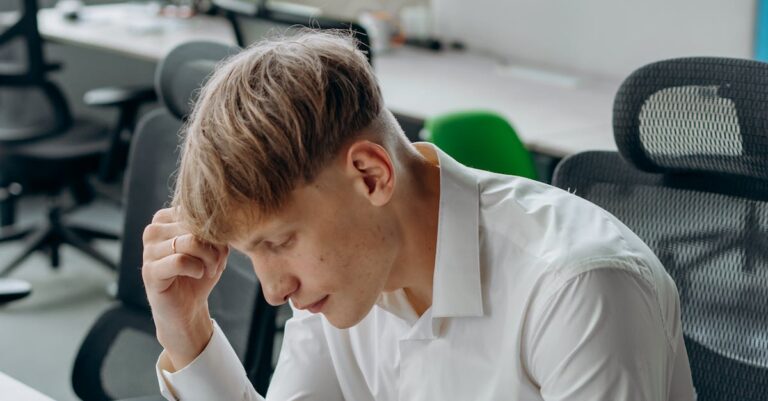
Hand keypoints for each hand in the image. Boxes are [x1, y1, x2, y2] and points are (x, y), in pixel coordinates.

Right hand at [142, 207, 228, 369]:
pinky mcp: (149, 272)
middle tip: (218, 262)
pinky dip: (197, 268)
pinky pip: (180, 261)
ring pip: (190, 241)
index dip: (216, 230)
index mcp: (166, 218)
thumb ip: (214, 230)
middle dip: (214, 246)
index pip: (197, 211)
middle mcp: (153, 230)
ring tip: (210, 269)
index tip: (220, 248)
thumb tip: (219, 222)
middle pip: (195, 225)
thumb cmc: (201, 273)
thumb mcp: (213, 246)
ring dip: (209, 258)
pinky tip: (199, 274)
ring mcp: (148, 251)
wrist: (189, 307)